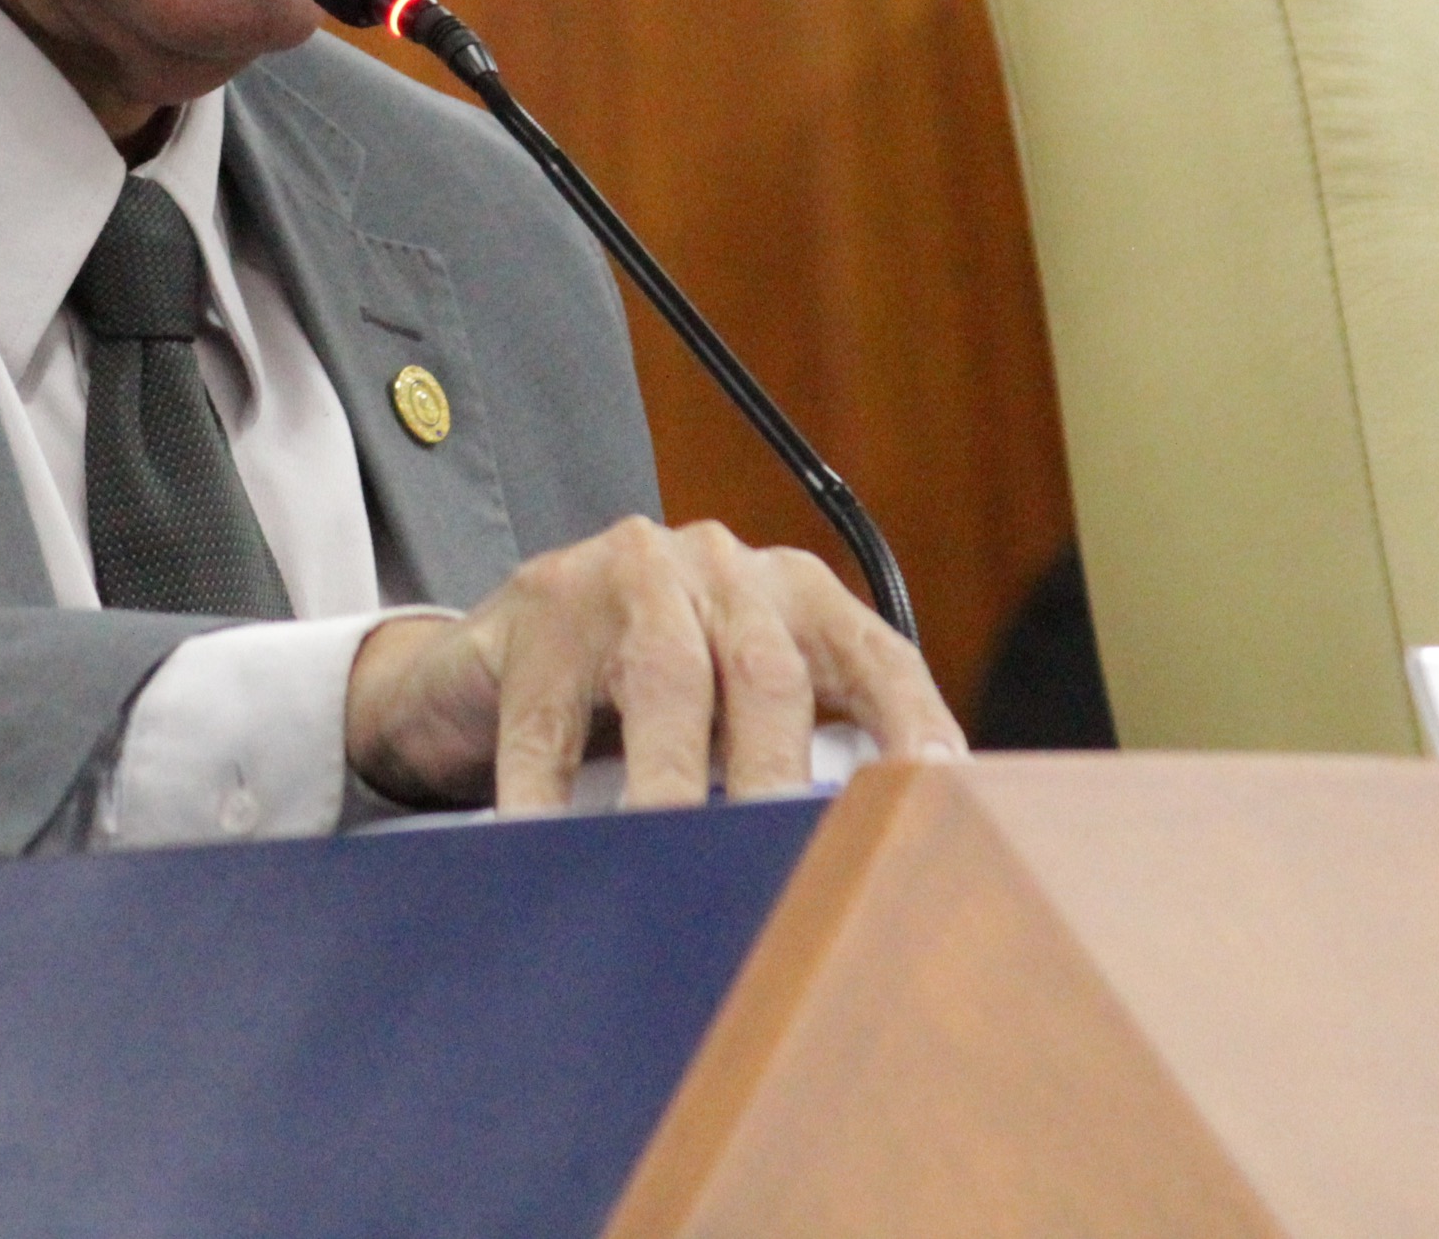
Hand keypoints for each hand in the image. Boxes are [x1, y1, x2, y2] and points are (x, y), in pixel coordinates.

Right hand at [343, 516, 963, 812]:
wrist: (502, 649)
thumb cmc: (647, 694)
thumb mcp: (738, 711)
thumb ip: (806, 758)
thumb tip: (882, 865)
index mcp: (797, 595)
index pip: (876, 657)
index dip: (913, 728)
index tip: (937, 799)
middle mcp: (724, 569)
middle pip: (770, 673)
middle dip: (782, 778)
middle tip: (788, 868)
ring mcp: (628, 577)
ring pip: (667, 678)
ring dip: (675, 780)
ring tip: (673, 860)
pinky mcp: (540, 606)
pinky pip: (548, 715)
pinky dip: (548, 792)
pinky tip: (548, 847)